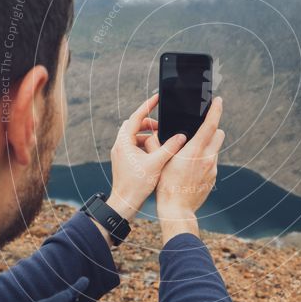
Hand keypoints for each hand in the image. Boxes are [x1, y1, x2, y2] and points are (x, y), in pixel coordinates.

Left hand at [107, 93, 186, 222]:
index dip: (148, 106)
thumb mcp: (157, 164)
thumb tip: (181, 136)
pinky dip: (145, 145)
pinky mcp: (123, 160)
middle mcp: (120, 145)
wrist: (124, 203)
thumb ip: (170, 148)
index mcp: (125, 142)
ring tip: (162, 142)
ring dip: (148, 136)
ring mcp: (120, 153)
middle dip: (149, 123)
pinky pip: (134, 146)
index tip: (157, 98)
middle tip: (163, 128)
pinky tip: (156, 153)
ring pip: (135, 136)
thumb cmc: (136, 185)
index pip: (136, 116)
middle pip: (135, 125)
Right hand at [155, 97, 224, 241]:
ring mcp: (212, 169)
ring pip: (214, 149)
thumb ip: (157, 145)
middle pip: (218, 134)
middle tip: (200, 131)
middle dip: (212, 129)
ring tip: (190, 154)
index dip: (215, 110)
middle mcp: (207, 158)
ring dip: (206, 147)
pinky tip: (191, 169)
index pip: (210, 125)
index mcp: (195, 151)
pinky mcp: (213, 178)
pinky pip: (211, 163)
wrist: (177, 210)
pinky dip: (204, 161)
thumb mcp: (159, 162)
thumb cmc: (166, 185)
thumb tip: (152, 134)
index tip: (218, 100)